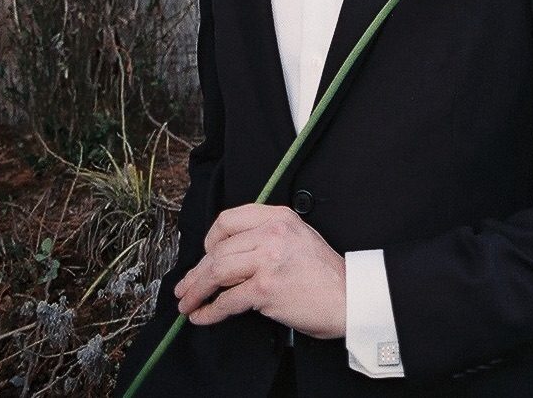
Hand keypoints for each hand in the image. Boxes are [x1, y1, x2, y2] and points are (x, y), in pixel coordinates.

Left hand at [174, 204, 345, 337]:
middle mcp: (271, 233)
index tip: (204, 255)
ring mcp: (267, 260)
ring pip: (216, 272)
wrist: (348, 296)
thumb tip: (229, 253)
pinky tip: (202, 316)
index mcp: (278, 217)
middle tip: (184, 287)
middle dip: (195, 272)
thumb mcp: (297, 236)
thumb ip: (267, 235)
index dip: (209, 240)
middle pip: (217, 250)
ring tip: (187, 303)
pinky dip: (209, 311)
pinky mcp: (265, 288)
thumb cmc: (323, 272)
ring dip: (196, 291)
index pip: (228, 220)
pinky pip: (226, 301)